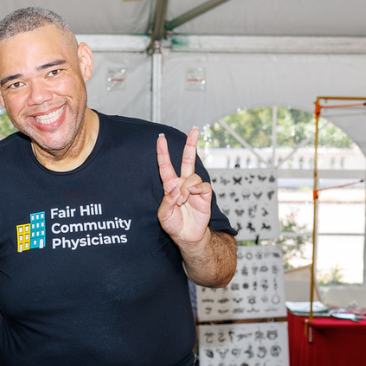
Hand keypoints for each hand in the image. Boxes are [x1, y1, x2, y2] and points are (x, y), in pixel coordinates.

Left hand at [156, 127, 212, 244]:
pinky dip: (196, 190)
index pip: (166, 166)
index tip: (160, 138)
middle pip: (187, 160)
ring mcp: (194, 188)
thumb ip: (167, 201)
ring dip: (186, 188)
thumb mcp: (163, 215)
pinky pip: (203, 186)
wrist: (187, 236)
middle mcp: (182, 183)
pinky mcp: (205, 195)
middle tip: (195, 129)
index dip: (163, 152)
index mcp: (170, 185)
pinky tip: (192, 196)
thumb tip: (177, 189)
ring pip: (193, 176)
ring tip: (182, 201)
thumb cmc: (174, 225)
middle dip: (191, 144)